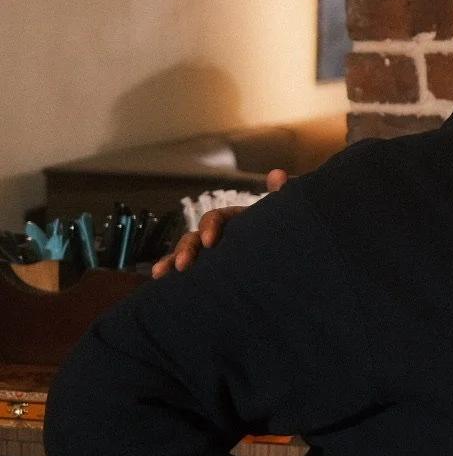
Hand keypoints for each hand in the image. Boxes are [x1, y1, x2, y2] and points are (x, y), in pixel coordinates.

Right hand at [151, 169, 287, 277]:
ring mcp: (209, 252)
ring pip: (185, 253)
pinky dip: (171, 272)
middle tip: (183, 265)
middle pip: (195, 237)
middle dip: (186, 249)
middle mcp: (217, 234)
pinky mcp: (206, 268)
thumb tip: (278, 174)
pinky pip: (186, 270)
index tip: (210, 242)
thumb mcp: (280, 215)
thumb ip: (280, 195)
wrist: (288, 257)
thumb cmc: (280, 232)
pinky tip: (161, 281)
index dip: (210, 227)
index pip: (216, 218)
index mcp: (233, 220)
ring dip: (172, 260)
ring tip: (162, 273)